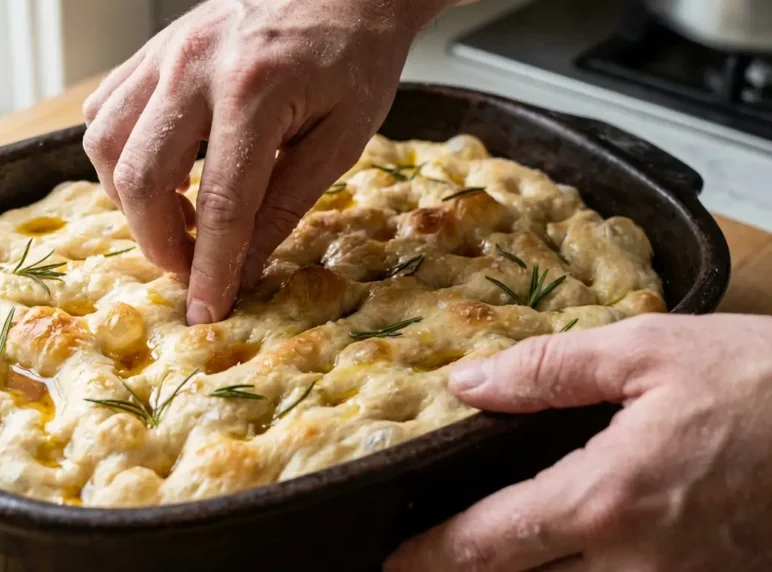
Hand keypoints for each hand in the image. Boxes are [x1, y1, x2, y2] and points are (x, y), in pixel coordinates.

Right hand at [82, 0, 452, 324]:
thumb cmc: (354, 58)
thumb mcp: (340, 139)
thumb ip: (285, 206)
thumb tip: (241, 271)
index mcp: (256, 91)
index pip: (221, 204)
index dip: (210, 269)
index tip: (206, 312)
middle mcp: (195, 67)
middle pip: (141, 178)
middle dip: (159, 243)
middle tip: (191, 268)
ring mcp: (165, 52)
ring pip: (104, 145)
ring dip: (131, 201)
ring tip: (181, 219)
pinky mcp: (152, 49)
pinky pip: (105, 111)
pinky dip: (119, 156)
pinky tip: (162, 172)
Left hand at [385, 314, 771, 570]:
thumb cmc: (767, 383)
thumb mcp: (651, 352)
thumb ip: (550, 371)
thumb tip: (470, 387)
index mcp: (607, 503)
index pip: (489, 546)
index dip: (432, 558)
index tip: (394, 563)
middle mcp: (638, 567)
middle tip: (432, 560)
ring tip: (497, 552)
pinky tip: (572, 553)